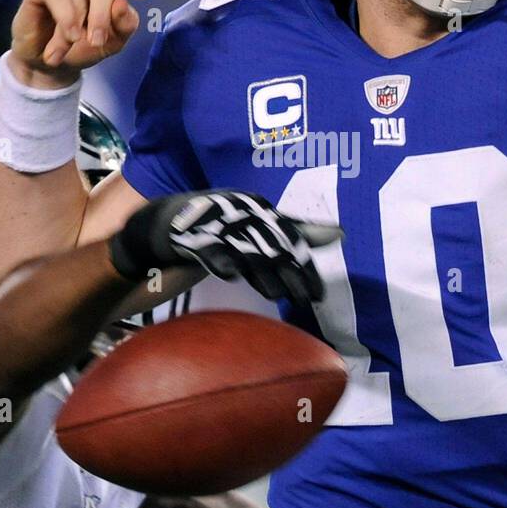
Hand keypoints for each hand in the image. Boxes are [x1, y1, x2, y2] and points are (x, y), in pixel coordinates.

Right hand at [9, 0, 151, 87]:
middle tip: (96, 42)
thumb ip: (124, 24)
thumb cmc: (85, 48)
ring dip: (76, 25)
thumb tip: (122, 3)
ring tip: (71, 44)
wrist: (50, 64)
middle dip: (101, 16)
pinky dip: (63, 18)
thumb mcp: (113, 42)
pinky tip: (62, 40)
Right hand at [109, 190, 342, 309]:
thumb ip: (295, 231)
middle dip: (290, 275)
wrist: (167, 221)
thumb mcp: (258, 224)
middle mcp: (241, 210)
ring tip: (274, 295)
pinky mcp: (192, 235)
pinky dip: (221, 262)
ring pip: (244, 250)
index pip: (291, 239)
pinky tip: (231, 277)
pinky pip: (210, 250)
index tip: (318, 294)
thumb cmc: (221, 225)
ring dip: (261, 274)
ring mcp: (216, 222)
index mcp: (260, 206)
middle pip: (272, 247)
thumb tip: (339, 234)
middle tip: (304, 301)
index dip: (305, 266)